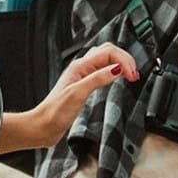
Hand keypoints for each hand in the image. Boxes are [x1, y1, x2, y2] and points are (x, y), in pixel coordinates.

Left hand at [20, 43, 139, 147]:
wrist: (43, 127)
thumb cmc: (54, 113)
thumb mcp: (77, 94)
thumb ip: (97, 79)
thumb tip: (116, 69)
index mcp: (80, 66)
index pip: (109, 52)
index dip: (124, 61)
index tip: (132, 75)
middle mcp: (82, 67)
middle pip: (109, 51)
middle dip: (125, 59)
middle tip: (134, 74)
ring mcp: (83, 75)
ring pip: (106, 58)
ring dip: (121, 62)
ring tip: (130, 74)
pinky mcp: (85, 84)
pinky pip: (103, 69)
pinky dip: (115, 70)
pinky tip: (118, 78)